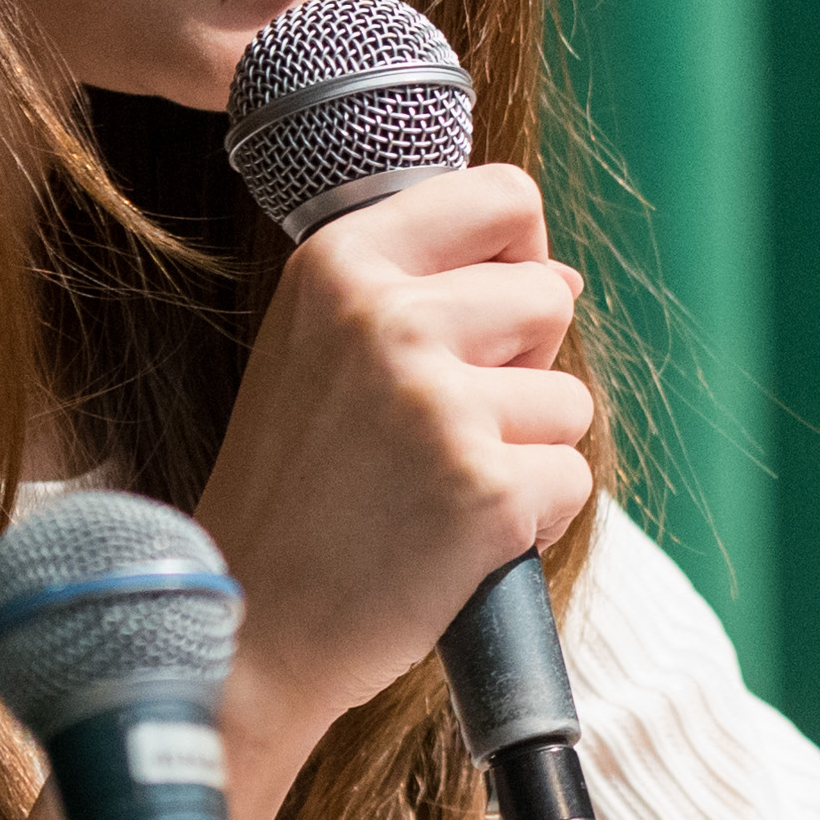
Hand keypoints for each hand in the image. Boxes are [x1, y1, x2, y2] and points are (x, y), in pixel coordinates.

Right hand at [188, 163, 594, 776]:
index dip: (515, 258)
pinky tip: (452, 538)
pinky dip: (530, 519)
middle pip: (551, 296)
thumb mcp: (318, 349)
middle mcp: (389, 319)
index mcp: (340, 264)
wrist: (248, 622)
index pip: (504, 196)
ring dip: (525, 451)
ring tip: (433, 488)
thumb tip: (562, 272)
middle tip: (439, 427)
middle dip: (522, 365)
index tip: (482, 317)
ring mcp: (440, 405)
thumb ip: (425, 291)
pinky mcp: (487, 491)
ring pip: (569, 400)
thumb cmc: (295, 490)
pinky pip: (571, 479)